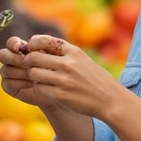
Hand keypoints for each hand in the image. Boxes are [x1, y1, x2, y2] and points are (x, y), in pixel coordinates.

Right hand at [0, 35, 49, 109]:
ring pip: (6, 70)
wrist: (56, 88)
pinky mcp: (8, 86)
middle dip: (14, 58)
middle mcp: (11, 60)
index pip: (11, 42)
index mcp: (19, 49)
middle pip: (3, 55)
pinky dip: (20, 83)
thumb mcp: (51, 55)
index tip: (20, 48)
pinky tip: (32, 84)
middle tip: (27, 63)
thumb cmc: (53, 69)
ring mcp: (8, 73)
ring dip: (21, 72)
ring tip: (35, 76)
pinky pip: (8, 83)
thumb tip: (29, 42)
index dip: (13, 44)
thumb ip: (42, 46)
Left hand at [1, 34, 116, 119]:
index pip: (42, 40)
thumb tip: (36, 45)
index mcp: (73, 51)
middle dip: (29, 61)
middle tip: (31, 65)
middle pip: (33, 57)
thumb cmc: (94, 78)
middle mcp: (67, 63)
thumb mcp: (82, 59)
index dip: (32, 44)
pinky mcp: (60, 95)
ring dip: (33, 76)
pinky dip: (40, 87)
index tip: (30, 49)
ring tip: (41, 78)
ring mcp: (63, 80)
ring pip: (33, 73)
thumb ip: (62, 52)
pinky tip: (48, 88)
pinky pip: (39, 87)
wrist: (111, 100)